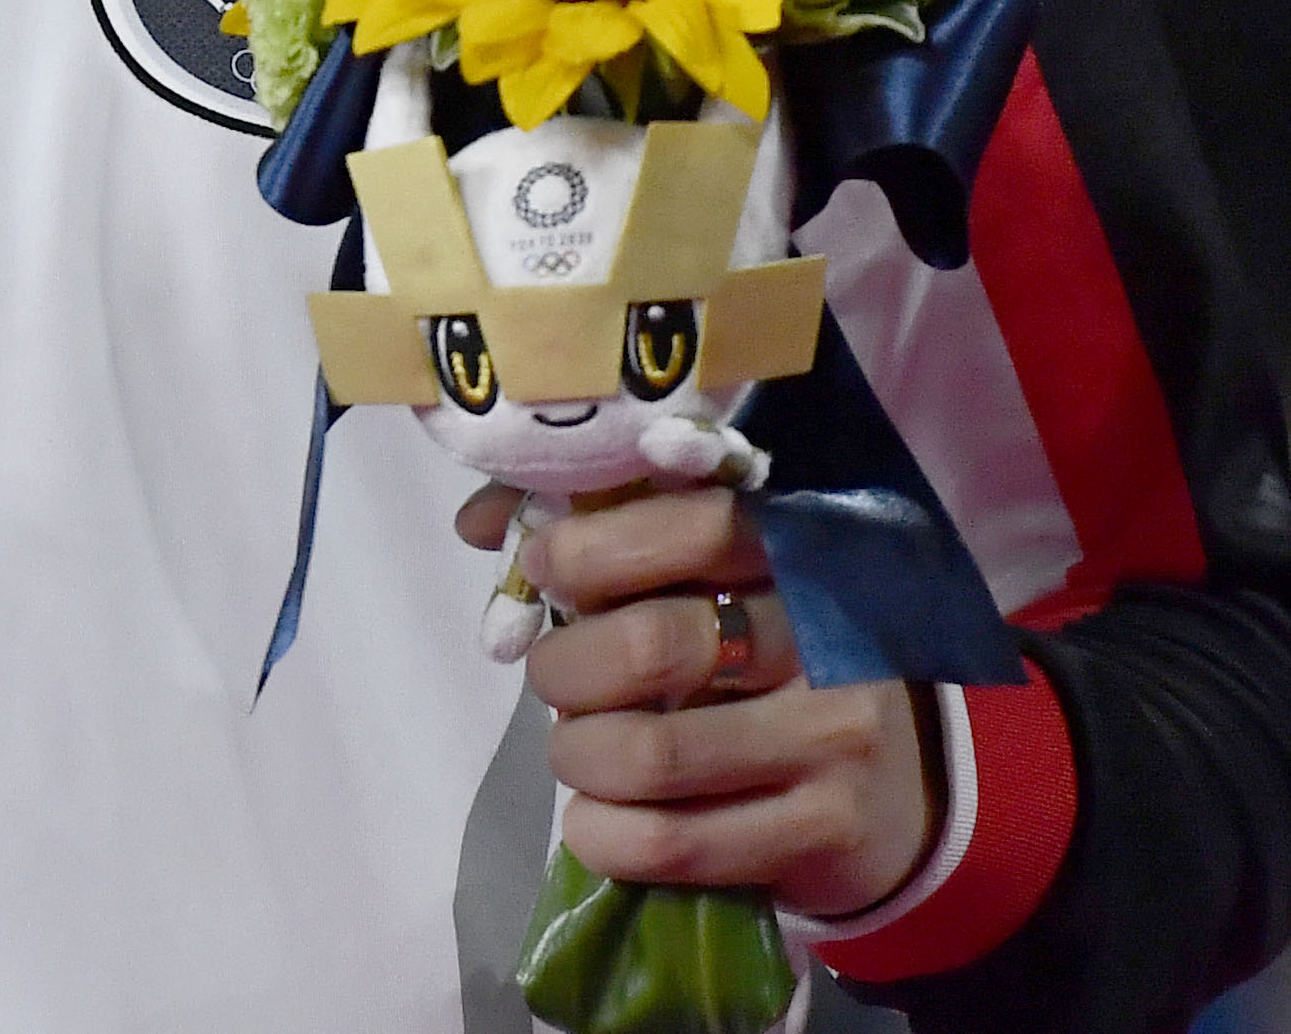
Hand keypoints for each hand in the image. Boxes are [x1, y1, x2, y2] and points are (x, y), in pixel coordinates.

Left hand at [464, 482, 937, 918]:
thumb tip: (479, 524)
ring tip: (576, 751)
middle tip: (554, 680)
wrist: (886, 788)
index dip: (594, 546)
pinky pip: (672, 841)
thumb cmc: (759, 659)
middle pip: (652, 645)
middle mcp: (831, 641)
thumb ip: (603, 536)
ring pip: (650, 754)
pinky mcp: (826, 831)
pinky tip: (595, 820)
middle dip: (565, 668)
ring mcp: (836, 739)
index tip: (542, 568)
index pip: (699, 524)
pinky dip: (602, 834)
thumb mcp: (708, 581)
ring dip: (576, 756)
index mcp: (800, 556)